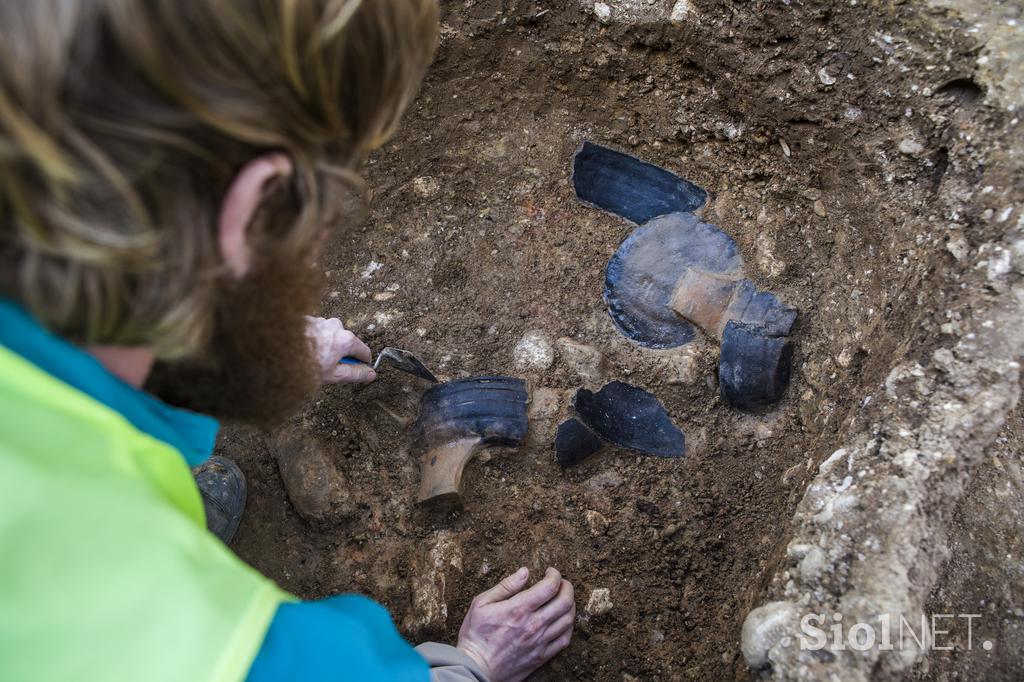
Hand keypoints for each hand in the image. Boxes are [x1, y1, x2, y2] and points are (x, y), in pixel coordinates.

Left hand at [304, 316, 375, 383]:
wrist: (274, 350)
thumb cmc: (302, 364)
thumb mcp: (333, 375)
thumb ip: (355, 374)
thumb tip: (371, 374)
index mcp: (346, 339)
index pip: (364, 351)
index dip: (362, 363)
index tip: (358, 370)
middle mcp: (336, 326)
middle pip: (346, 343)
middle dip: (340, 355)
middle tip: (326, 368)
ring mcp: (321, 321)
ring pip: (330, 336)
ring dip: (326, 347)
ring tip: (311, 359)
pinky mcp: (308, 319)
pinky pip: (317, 332)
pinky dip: (314, 340)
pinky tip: (303, 350)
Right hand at [456, 567, 574, 681]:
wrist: (475, 667)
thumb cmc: (475, 634)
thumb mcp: (481, 603)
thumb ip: (506, 586)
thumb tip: (524, 572)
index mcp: (519, 609)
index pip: (550, 587)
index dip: (554, 575)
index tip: (550, 572)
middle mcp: (534, 624)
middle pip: (565, 601)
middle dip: (567, 587)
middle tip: (561, 583)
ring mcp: (540, 642)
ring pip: (568, 620)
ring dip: (569, 605)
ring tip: (562, 599)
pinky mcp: (541, 656)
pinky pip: (564, 640)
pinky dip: (568, 626)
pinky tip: (562, 621)